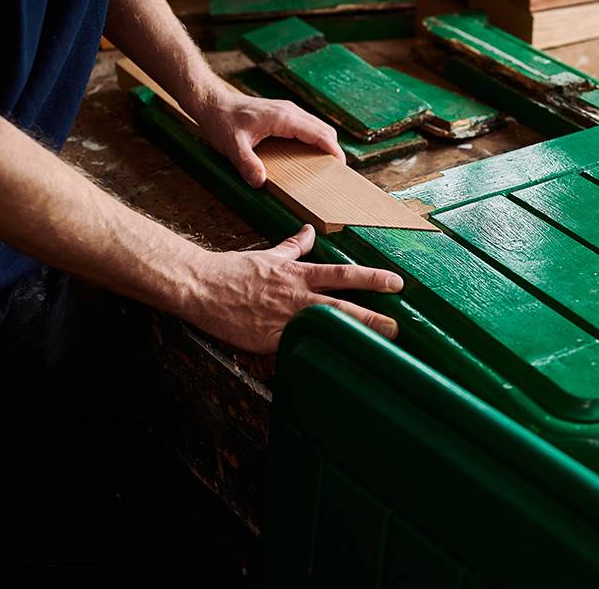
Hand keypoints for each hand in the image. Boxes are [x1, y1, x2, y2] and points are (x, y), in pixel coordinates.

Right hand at [179, 225, 402, 352]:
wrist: (200, 286)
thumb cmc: (233, 271)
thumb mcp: (269, 255)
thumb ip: (294, 246)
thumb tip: (310, 231)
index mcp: (299, 275)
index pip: (344, 275)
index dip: (372, 278)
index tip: (397, 283)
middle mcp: (296, 297)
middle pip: (342, 306)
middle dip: (372, 316)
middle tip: (399, 325)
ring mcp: (284, 319)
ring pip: (325, 328)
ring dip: (352, 336)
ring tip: (377, 346)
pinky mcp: (269, 339)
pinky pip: (297, 349)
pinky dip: (316, 355)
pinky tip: (336, 367)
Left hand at [191, 87, 345, 187]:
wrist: (212, 102)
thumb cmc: (221, 120)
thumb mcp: (232, 146)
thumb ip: (246, 164)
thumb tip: (260, 182)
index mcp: (283, 118)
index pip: (319, 133)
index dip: (333, 149)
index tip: (341, 165)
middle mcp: (290, 112)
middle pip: (324, 129)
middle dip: (333, 149)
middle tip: (334, 171)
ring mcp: (287, 111)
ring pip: (317, 126)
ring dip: (324, 143)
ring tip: (323, 165)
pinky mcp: (283, 113)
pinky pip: (307, 126)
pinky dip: (314, 139)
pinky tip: (306, 154)